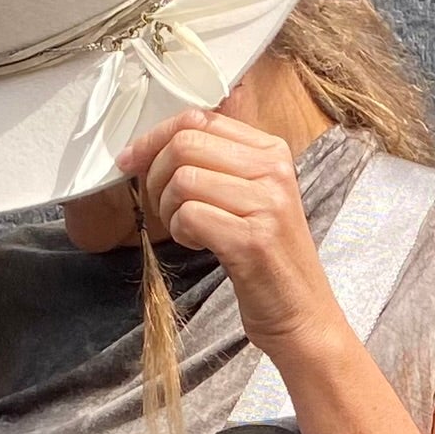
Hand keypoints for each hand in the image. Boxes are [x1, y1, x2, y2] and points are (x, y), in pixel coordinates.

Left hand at [113, 107, 345, 358]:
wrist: (302, 314)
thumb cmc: (268, 259)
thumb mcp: (252, 198)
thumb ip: (218, 164)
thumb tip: (155, 144)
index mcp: (272, 151)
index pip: (200, 119)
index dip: (155, 137)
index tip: (132, 160)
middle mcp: (273, 170)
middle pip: (185, 144)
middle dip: (154, 174)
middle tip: (159, 205)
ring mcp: (266, 203)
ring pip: (183, 179)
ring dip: (168, 208)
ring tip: (185, 229)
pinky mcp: (251, 240)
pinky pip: (189, 215)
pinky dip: (180, 232)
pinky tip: (197, 244)